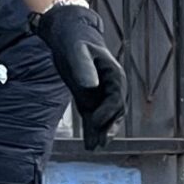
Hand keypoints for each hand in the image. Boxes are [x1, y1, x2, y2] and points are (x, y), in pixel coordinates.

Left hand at [34, 3, 127, 149]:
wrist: (67, 35)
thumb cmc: (74, 40)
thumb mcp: (78, 52)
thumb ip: (85, 68)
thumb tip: (92, 86)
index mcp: (115, 76)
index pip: (116, 99)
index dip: (108, 111)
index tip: (96, 120)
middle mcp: (111, 87)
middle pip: (115, 112)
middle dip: (109, 128)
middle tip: (102, 143)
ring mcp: (100, 94)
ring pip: (105, 118)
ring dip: (100, 133)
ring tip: (95, 148)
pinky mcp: (88, 98)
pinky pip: (92, 117)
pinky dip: (91, 130)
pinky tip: (88, 145)